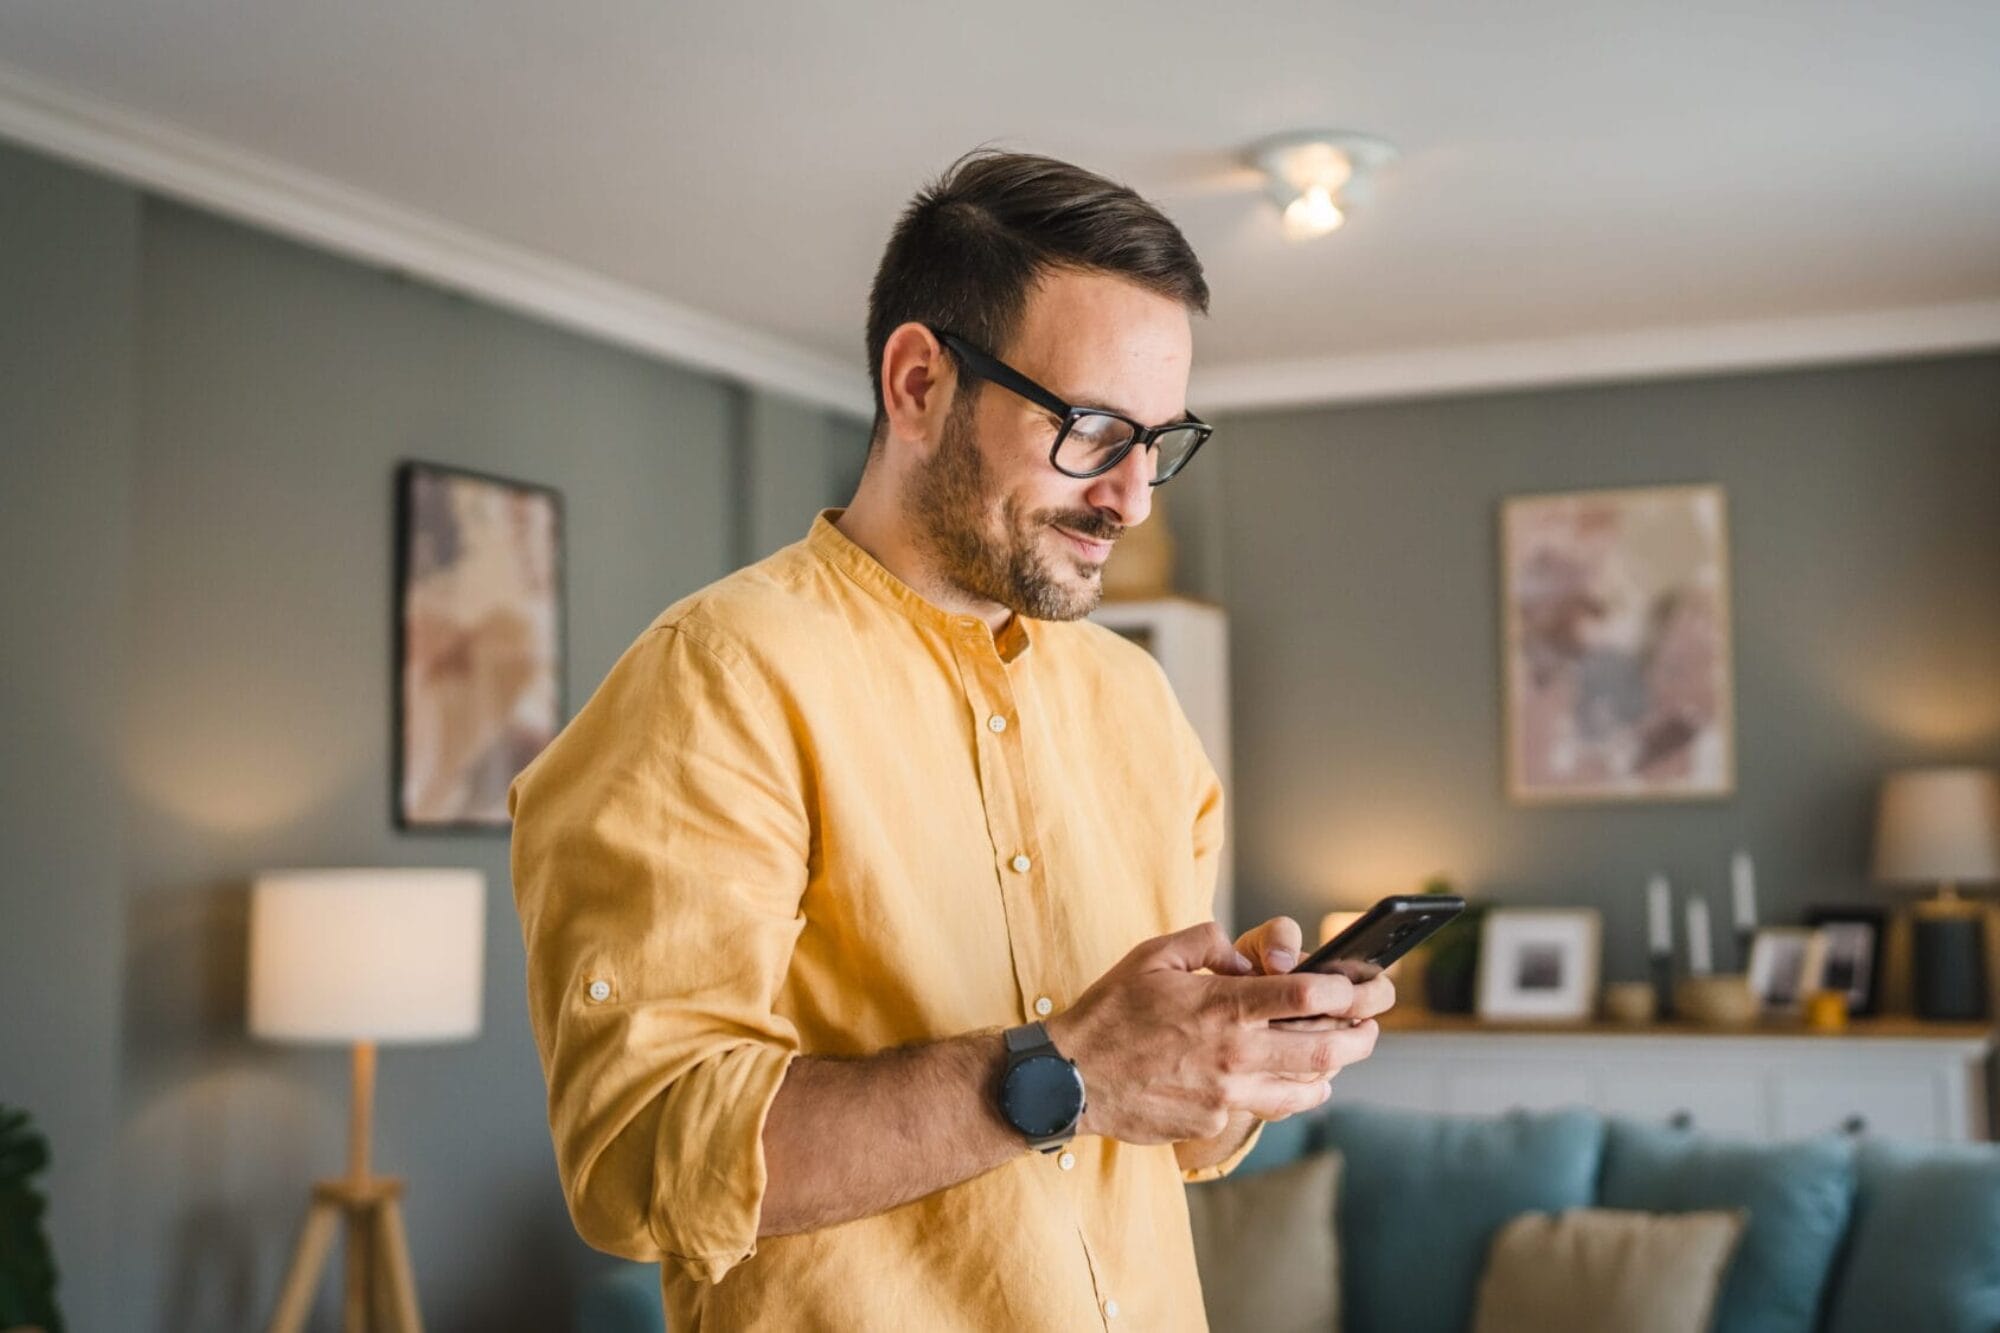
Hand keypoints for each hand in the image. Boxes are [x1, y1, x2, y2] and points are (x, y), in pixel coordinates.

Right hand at [1043, 921, 1384, 1146]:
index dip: (1346, 990)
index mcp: (1221, 1006)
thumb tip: (1245, 958)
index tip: (1361, 985)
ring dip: (1333, 1070)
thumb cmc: (1110, 1012)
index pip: (1306, 995)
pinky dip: (1286, 1092)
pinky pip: (1264, 1107)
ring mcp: (1225, 1094)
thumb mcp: (1154, 955)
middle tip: (1371, 1024)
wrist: (1069, 1079)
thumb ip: (1208, 942)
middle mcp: (1232, 1054)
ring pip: (1306, 1089)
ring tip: (1340, 1054)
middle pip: (1325, 1049)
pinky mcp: (1212, 1123)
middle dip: (1362, 1035)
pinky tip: (1289, 1080)